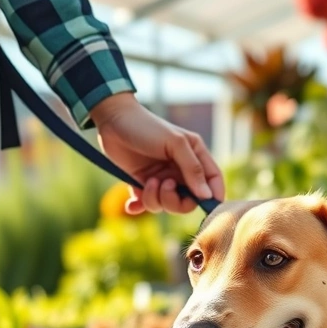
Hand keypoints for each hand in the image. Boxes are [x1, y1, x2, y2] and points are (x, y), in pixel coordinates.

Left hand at [91, 93, 224, 213]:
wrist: (113, 120)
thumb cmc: (147, 127)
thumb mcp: (175, 144)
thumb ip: (193, 169)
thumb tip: (207, 195)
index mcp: (194, 155)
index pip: (213, 181)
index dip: (213, 196)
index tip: (207, 206)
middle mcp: (180, 170)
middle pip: (188, 200)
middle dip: (175, 200)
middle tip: (165, 185)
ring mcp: (162, 178)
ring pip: (167, 205)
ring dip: (155, 199)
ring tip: (147, 181)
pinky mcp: (143, 183)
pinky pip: (147, 204)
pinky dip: (140, 206)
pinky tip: (132, 204)